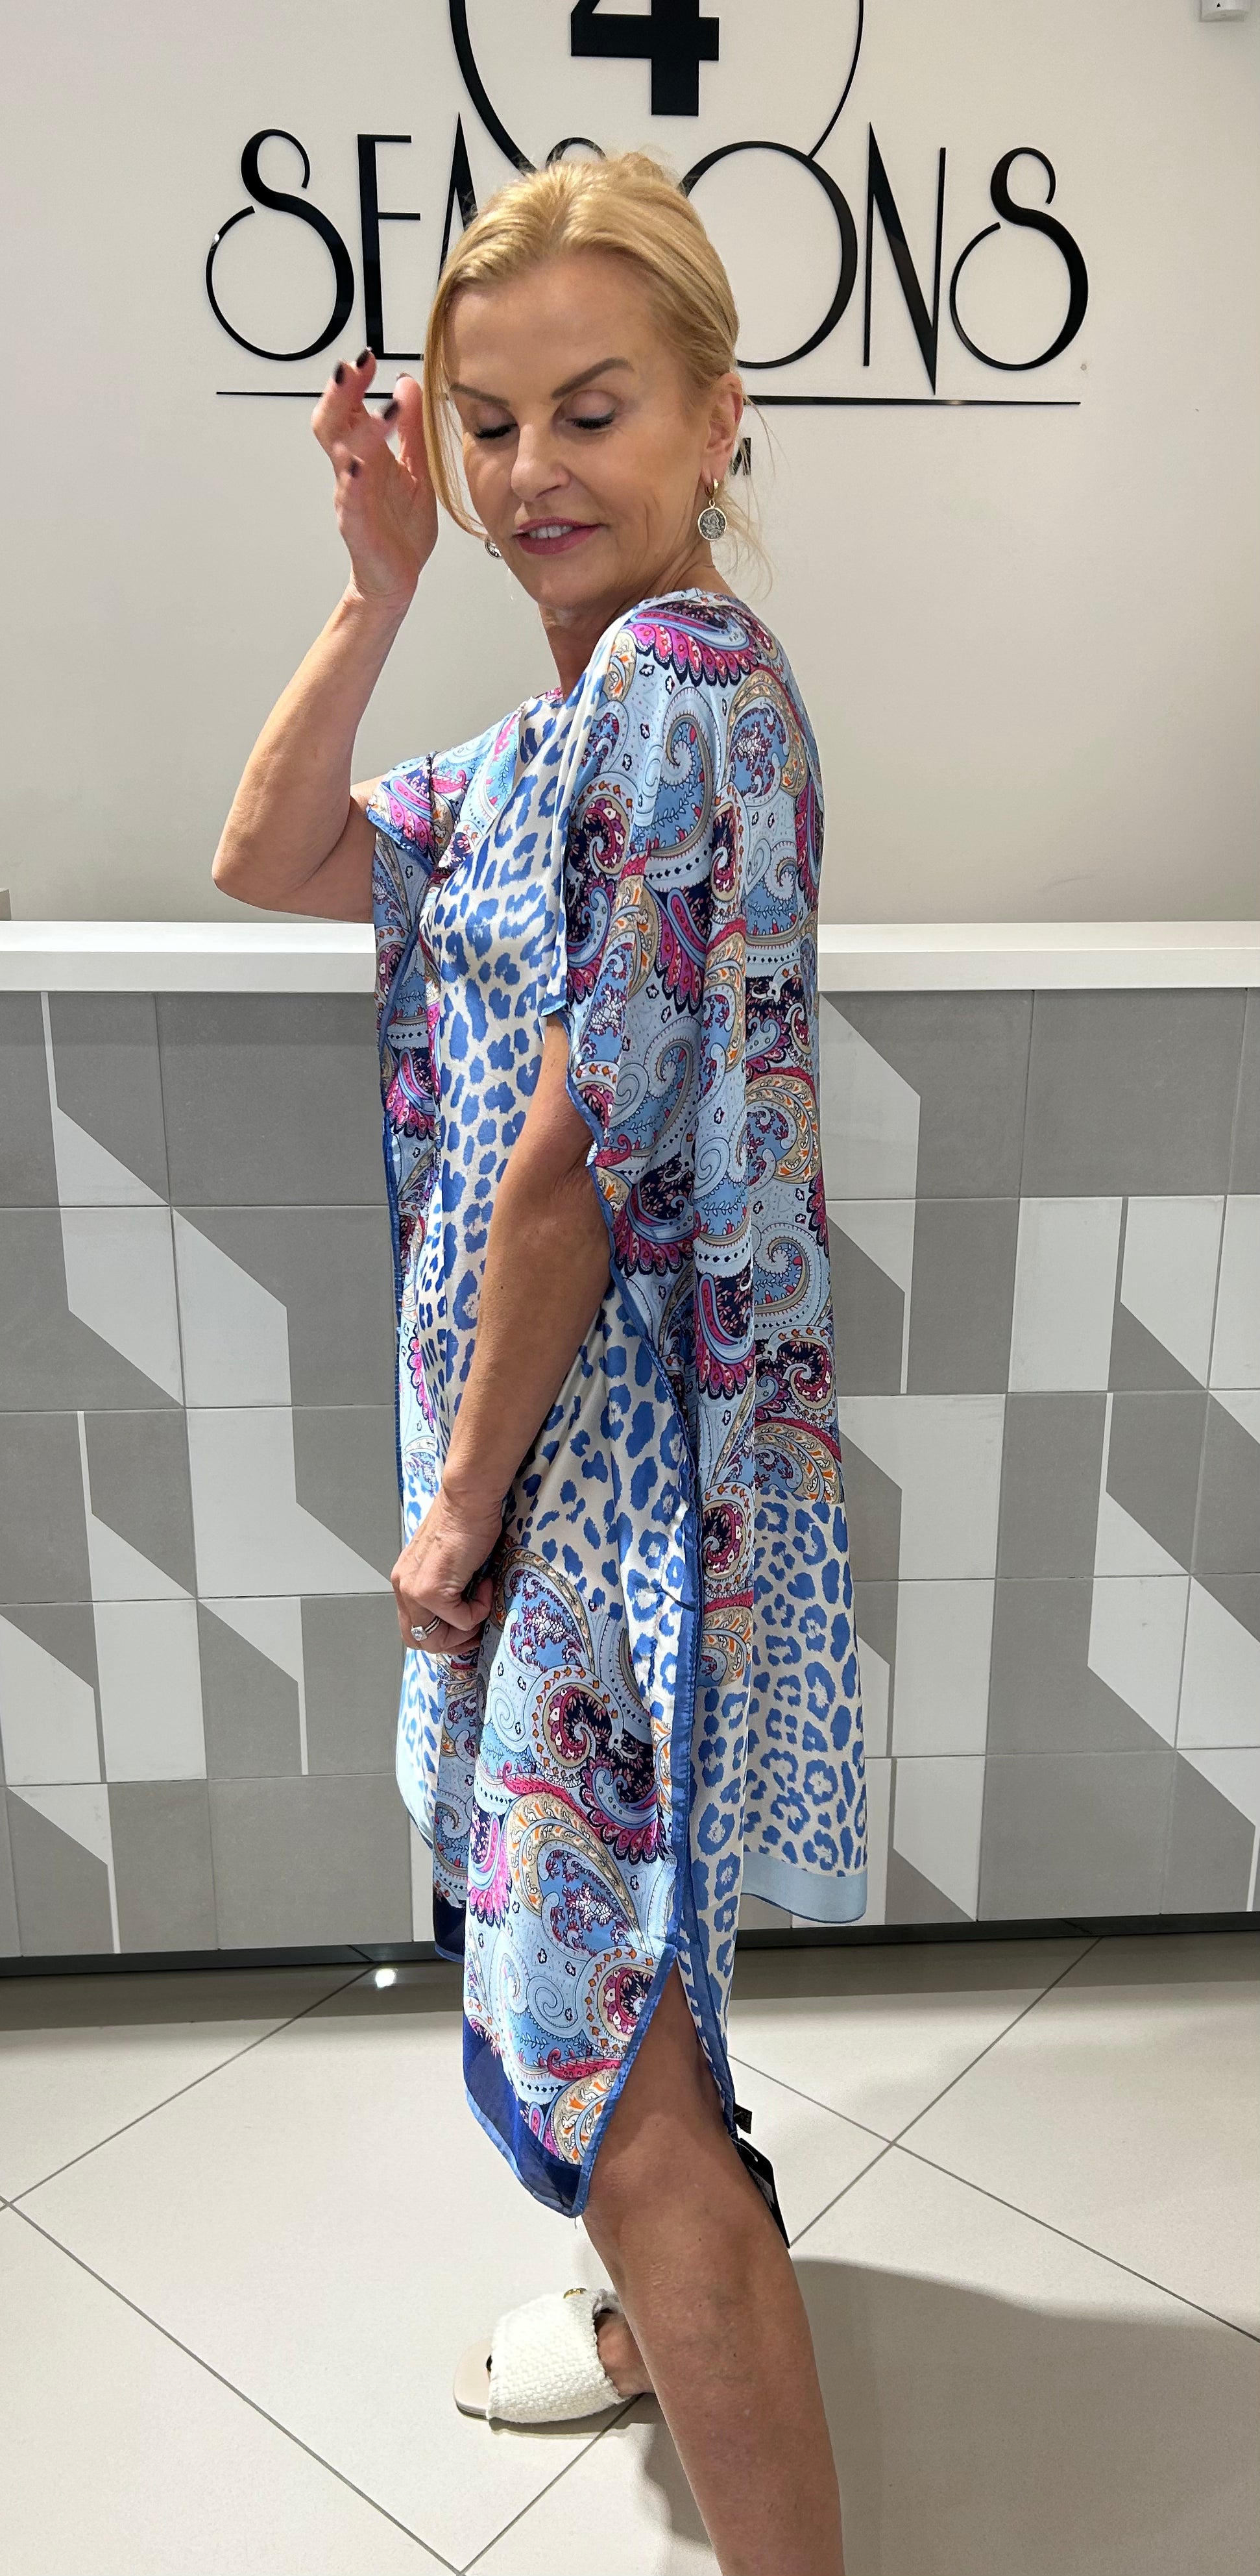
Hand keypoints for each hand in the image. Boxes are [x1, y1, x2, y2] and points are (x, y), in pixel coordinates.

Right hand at [312, 353, 437, 611]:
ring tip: (381, 410)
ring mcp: (352, 498)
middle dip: (341, 394)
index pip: (351, 408)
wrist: (397, 579)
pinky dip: (353, 481)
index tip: (369, 356)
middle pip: (331, 422)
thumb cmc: (401, 529)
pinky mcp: (357, 526)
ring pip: (340, 455)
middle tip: (354, 367)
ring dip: (358, 430)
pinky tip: (358, 464)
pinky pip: (350, 499)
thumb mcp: (416, 470)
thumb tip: (407, 383)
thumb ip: (411, 430)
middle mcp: (353, 471)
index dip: (355, 381)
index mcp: (367, 455)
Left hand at [391, 1484, 501, 1656]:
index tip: (466, 1627)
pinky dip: (480, 1610)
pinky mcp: (433, 1592)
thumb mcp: (447, 1561)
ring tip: (482, 1603)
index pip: (413, 1626)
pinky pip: (462, 1620)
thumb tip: (461, 1613)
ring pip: (437, 1639)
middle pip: (419, 1640)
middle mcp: (403, 1586)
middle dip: (452, 1641)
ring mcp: (415, 1591)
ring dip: (466, 1629)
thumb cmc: (465, 1520)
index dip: (441, 1635)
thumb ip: (445, 1586)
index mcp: (405, 1579)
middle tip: (476, 1628)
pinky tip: (486, 1583)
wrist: (469, 1499)